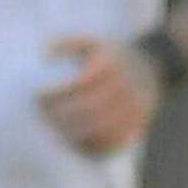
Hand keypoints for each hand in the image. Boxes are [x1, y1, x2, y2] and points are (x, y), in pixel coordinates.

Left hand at [39, 35, 159, 156]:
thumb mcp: (90, 43)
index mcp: (111, 64)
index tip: (37, 96)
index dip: (58, 91)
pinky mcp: (139, 123)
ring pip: (102, 128)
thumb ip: (66, 43)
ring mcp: (136, 106)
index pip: (81, 82)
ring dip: (75, 133)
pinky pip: (115, 140)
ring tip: (54, 132)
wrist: (150, 67)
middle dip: (61, 115)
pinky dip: (93, 145)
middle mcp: (126, 86)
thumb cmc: (108, 57)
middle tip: (41, 117)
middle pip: (89, 107)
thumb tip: (45, 54)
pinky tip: (74, 143)